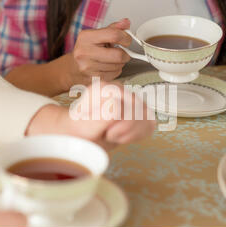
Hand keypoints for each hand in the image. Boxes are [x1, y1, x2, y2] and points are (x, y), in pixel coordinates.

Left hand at [26, 81, 155, 150]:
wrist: (76, 134)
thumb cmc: (77, 131)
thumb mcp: (83, 126)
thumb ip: (100, 117)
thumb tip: (117, 105)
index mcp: (105, 89)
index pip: (125, 106)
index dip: (118, 124)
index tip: (105, 131)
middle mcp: (120, 91)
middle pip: (140, 110)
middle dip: (126, 130)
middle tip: (108, 134)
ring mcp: (129, 101)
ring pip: (147, 117)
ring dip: (132, 133)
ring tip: (115, 135)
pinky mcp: (136, 112)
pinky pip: (149, 124)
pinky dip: (139, 135)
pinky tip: (124, 137)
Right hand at [67, 18, 131, 85]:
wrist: (73, 67)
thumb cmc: (87, 49)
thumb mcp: (97, 35)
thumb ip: (113, 28)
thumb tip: (126, 22)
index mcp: (86, 37)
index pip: (114, 35)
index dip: (126, 38)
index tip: (127, 40)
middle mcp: (84, 52)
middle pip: (118, 55)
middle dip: (125, 54)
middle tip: (123, 52)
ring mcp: (87, 67)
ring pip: (118, 66)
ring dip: (120, 63)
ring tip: (112, 59)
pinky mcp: (92, 79)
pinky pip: (114, 75)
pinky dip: (115, 71)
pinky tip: (108, 67)